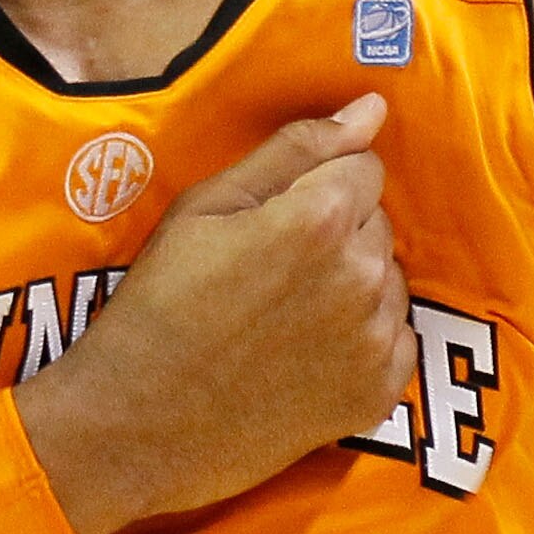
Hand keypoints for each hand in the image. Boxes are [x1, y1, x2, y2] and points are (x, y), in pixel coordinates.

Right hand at [15, 94, 413, 533]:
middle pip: (378, 222)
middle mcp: (363, 275)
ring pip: (390, 280)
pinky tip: (306, 355)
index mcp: (320, 218)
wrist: (137, 424)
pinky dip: (363, 341)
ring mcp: (375, 339)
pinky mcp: (378, 393)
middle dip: (338, 234)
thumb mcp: (205, 206)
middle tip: (269, 273)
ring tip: (284, 318)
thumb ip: (296, 149)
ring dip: (353, 287)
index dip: (316, 187)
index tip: (272, 221)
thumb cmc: (158, 305)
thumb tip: (371, 108)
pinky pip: (396, 339)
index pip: (364, 166)